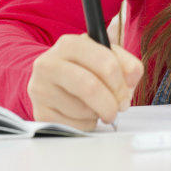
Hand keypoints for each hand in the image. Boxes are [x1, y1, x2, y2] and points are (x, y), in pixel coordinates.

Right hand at [27, 33, 143, 129]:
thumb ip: (126, 64)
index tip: (127, 94)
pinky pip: (72, 126)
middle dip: (111, 103)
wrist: (51, 79)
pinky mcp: (39, 112)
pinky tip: (84, 114)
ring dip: (98, 113)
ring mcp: (40, 89)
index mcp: (69, 44)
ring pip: (82, 110)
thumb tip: (132, 81)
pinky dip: (86, 124)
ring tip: (98, 106)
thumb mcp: (106, 55)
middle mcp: (49, 64)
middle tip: (119, 109)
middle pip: (90, 87)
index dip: (121, 83)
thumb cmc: (84, 66)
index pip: (105, 63)